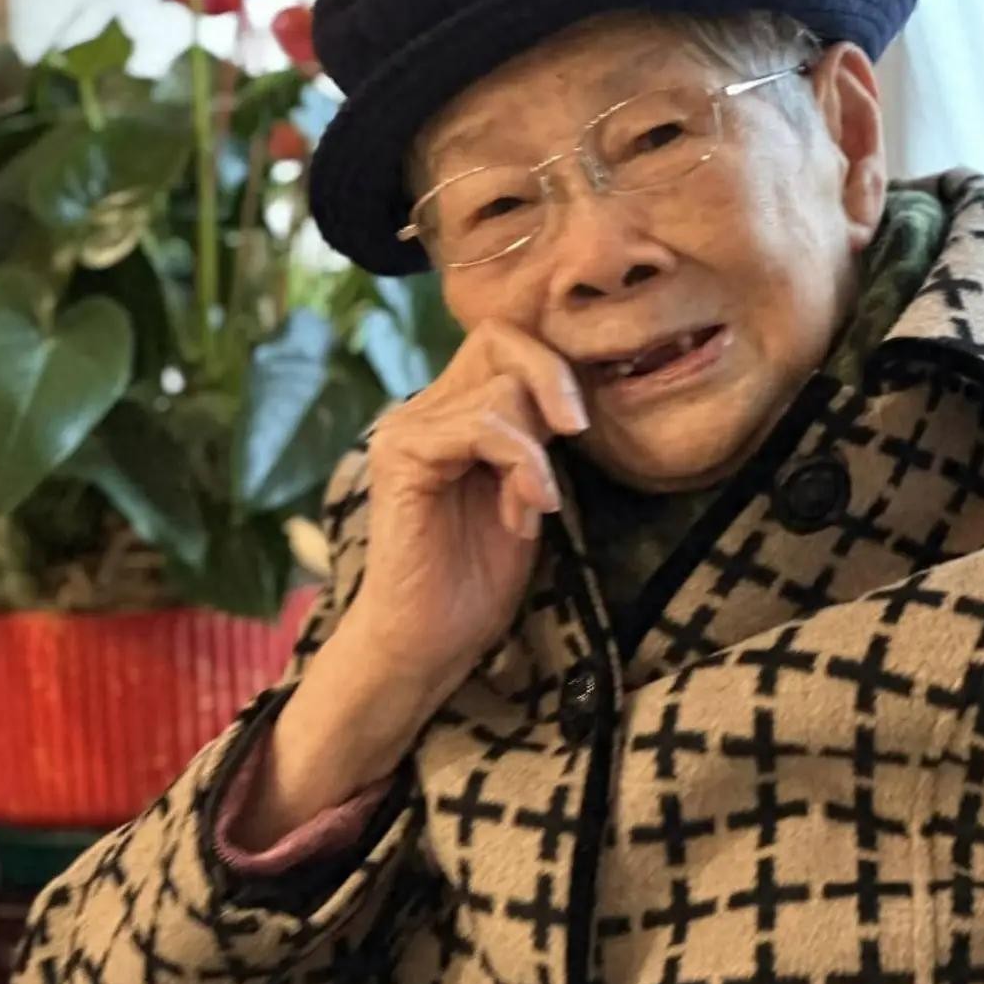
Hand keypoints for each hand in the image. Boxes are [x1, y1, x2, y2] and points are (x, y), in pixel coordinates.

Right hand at [342, 317, 588, 697]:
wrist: (429, 643)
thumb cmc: (479, 578)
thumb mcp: (527, 490)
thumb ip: (537, 438)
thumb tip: (574, 392)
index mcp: (450, 411)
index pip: (502, 341)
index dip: (551, 365)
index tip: (582, 421)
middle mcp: (422, 409)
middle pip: (498, 341)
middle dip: (553, 381)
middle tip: (575, 433)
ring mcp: (406, 429)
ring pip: (499, 389)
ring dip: (536, 450)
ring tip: (535, 504)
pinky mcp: (401, 456)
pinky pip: (480, 427)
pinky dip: (520, 463)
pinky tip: (525, 509)